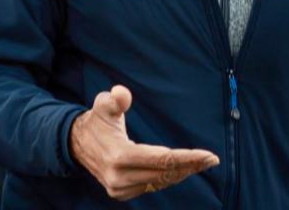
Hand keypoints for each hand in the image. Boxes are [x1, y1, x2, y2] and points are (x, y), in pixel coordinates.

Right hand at [70, 85, 218, 200]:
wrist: (77, 144)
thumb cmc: (97, 121)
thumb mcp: (103, 104)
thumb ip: (115, 99)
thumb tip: (123, 94)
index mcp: (118, 157)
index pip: (161, 160)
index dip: (187, 158)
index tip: (208, 155)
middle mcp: (119, 178)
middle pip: (164, 174)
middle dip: (190, 166)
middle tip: (212, 159)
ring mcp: (120, 189)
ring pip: (160, 182)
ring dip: (182, 173)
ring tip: (201, 163)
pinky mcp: (121, 194)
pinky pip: (152, 186)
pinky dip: (168, 178)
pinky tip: (180, 169)